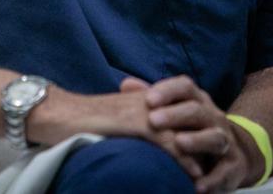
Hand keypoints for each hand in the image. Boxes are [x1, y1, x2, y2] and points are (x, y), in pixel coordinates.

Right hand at [35, 85, 203, 179]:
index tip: (206, 150)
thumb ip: (125, 123)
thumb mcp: (106, 118)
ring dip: (199, 154)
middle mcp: (145, 101)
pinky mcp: (135, 124)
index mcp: (139, 98)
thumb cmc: (74, 119)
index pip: (177, 112)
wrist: (55, 113)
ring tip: (211, 174)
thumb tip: (135, 140)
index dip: (193, 130)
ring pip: (182, 132)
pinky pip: (168, 142)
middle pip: (186, 120)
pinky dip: (183, 159)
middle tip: (217, 162)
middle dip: (203, 142)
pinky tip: (193, 174)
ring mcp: (141, 112)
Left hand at [143, 75, 260, 192]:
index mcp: (197, 100)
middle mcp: (213, 117)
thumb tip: (126, 84)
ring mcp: (225, 140)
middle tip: (153, 120)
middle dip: (175, 115)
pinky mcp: (233, 165)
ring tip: (179, 143)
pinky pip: (224, 172)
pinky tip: (197, 186)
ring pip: (215, 137)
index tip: (148, 99)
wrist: (232, 152)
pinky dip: (212, 180)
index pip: (185, 87)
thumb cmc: (192, 128)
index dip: (167, 91)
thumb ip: (152, 98)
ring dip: (197, 140)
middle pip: (197, 111)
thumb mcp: (175, 110)